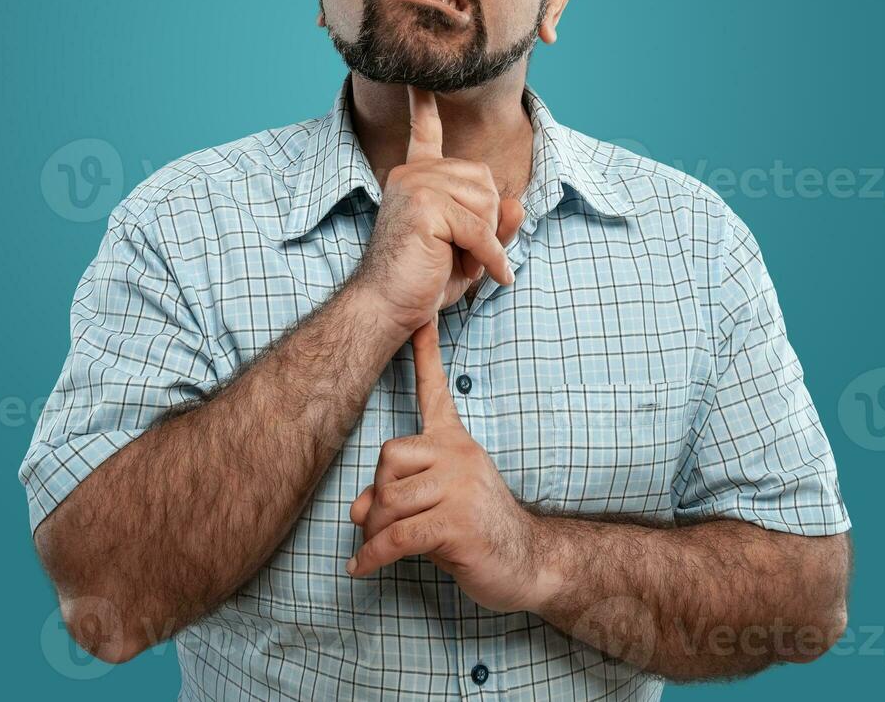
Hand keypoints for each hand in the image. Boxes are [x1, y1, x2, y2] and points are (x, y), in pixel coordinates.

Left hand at [346, 319, 545, 613]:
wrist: (527, 563)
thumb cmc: (477, 531)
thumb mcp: (433, 505)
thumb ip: (394, 496)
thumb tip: (356, 509)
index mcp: (455, 443)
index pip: (436, 392)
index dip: (427, 354)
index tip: (421, 316)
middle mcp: (459, 455)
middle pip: (388, 457)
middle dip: (375, 496)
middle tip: (378, 526)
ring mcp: (460, 486)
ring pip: (389, 499)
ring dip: (374, 531)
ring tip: (378, 549)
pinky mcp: (456, 522)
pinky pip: (397, 535)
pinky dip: (373, 555)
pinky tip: (361, 568)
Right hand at [351, 86, 525, 336]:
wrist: (387, 307)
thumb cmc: (422, 280)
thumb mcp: (469, 249)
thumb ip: (495, 224)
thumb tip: (518, 203)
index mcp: (416, 176)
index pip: (425, 132)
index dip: (424, 106)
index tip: (419, 80)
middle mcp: (414, 173)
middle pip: (484, 182)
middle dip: (488, 223)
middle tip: (466, 255)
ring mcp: (417, 185)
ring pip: (485, 204)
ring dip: (487, 243)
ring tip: (463, 264)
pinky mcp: (425, 206)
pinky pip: (479, 229)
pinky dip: (490, 257)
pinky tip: (489, 275)